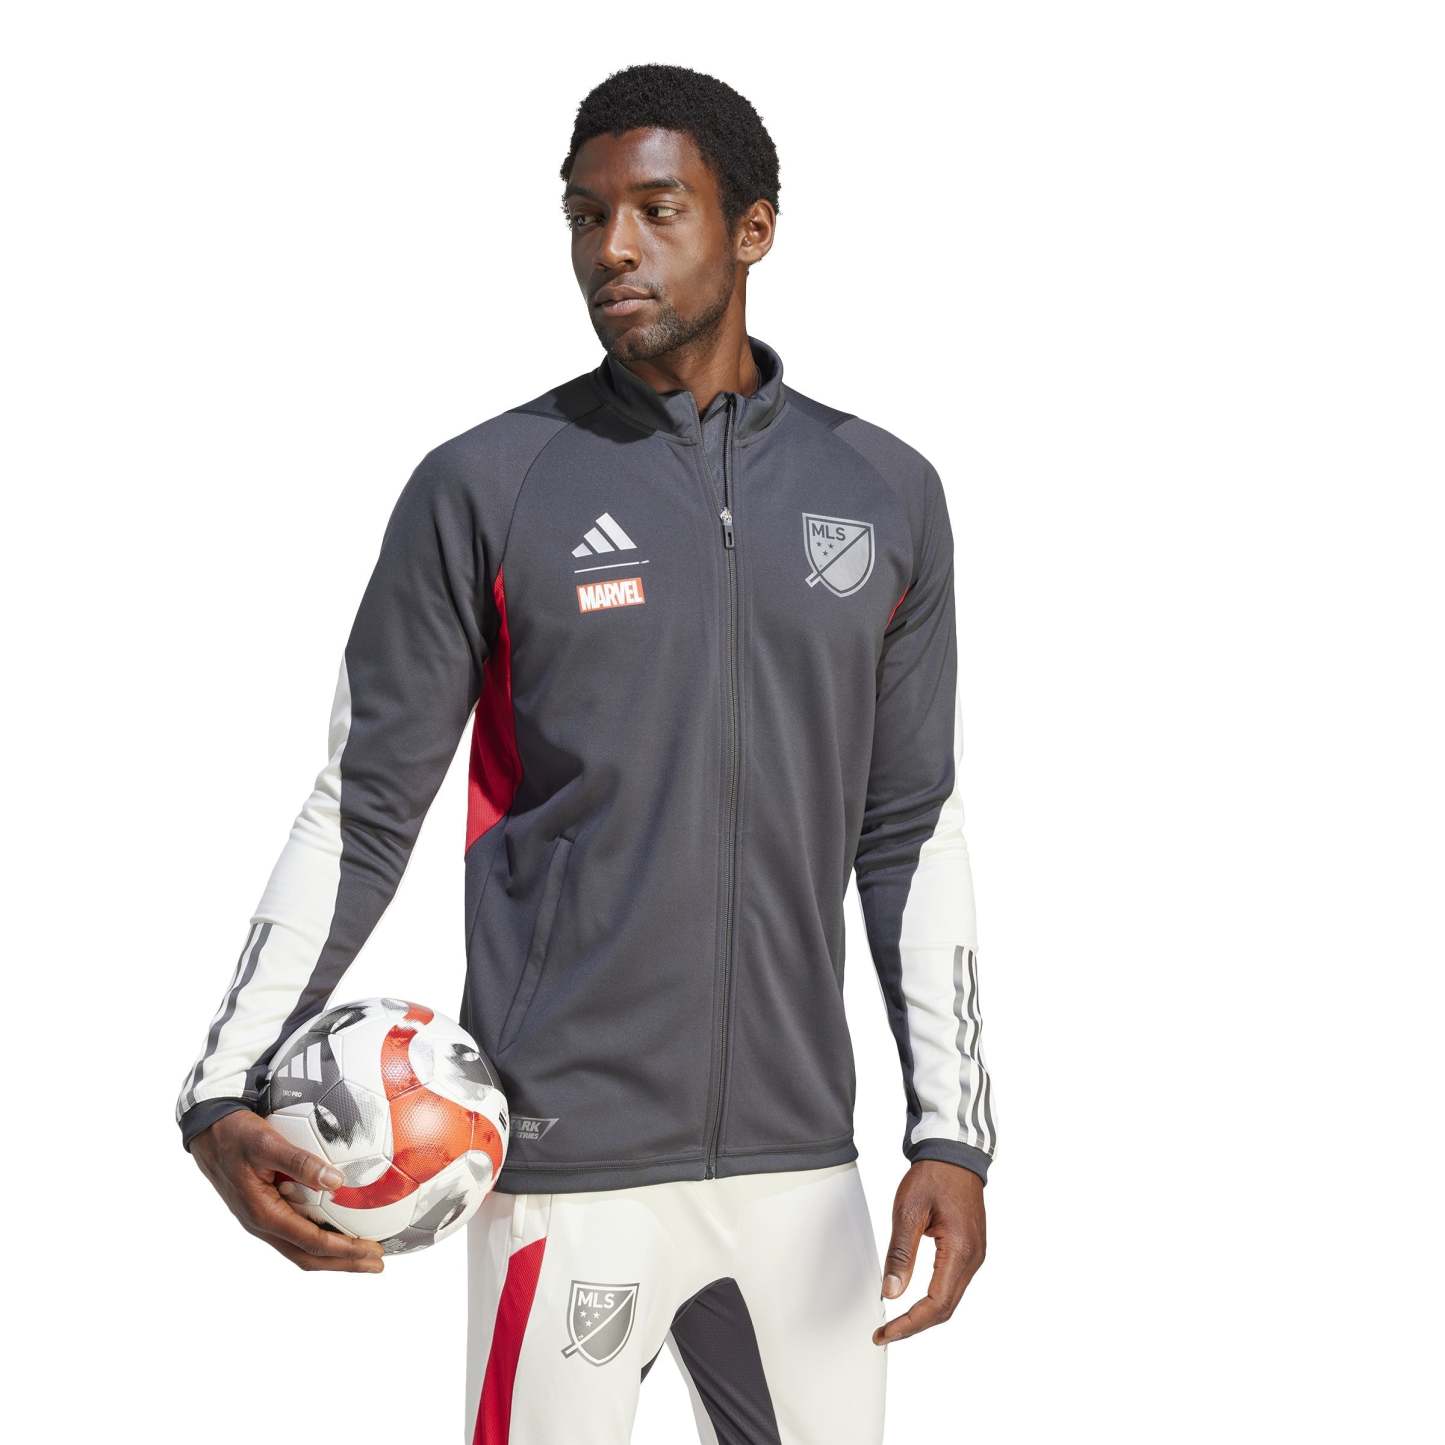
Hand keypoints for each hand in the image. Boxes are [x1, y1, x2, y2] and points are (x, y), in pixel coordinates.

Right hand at [189, 1109, 384, 1273]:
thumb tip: (337, 1181)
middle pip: (308, 1257)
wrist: (207, 1133)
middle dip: (344, 1263)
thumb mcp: (267, 1143)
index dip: (345, 1250)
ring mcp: (262, 1220)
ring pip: (301, 1249)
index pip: (312, 1242)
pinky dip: (320, 1239)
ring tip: (364, 1255)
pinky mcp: (264, 1211)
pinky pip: (295, 1233)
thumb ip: (300, 1162)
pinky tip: (338, 1229)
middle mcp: (262, 1225)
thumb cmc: (235, 1135)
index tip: (373, 1250)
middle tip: (378, 1263)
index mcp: (263, 1214)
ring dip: (333, 1256)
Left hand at [873, 1160, 985, 1343]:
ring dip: (924, 1315)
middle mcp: (974, 1258)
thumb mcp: (908, 1211)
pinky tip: (914, 1301)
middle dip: (914, 1325)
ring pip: (950, 1299)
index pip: (936, 1304)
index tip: (885, 1332)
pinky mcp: (970, 1251)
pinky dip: (933, 1300)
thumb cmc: (933, 1176)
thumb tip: (891, 1293)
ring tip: (895, 1323)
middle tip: (884, 1333)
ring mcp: (975, 1255)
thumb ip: (901, 1253)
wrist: (954, 1154)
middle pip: (945, 1308)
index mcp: (961, 1250)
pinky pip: (952, 1285)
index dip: (909, 1324)